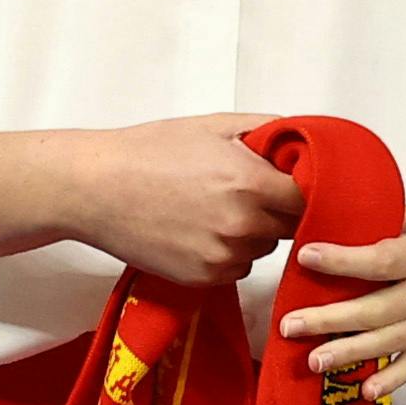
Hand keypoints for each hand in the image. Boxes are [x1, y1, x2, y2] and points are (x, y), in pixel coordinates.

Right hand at [69, 114, 298, 286]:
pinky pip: (237, 268)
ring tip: (214, 209)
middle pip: (291, 226)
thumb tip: (302, 138)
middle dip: (278, 210)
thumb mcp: (212, 125)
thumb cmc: (149, 151)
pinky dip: (228, 253)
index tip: (293, 183)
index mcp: (250, 183)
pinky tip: (199, 230)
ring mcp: (223, 257)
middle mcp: (242, 225)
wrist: (96, 189)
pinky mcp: (204, 279)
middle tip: (248, 191)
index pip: (309, 197)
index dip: (304, 189)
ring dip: (253, 233)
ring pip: (263, 248)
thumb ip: (266, 129)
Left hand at [275, 190, 405, 395]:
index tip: (305, 257)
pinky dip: (393, 380)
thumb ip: (387, 224)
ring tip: (314, 360)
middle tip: (289, 325)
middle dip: (329, 319)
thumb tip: (333, 225)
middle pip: (376, 309)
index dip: (341, 261)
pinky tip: (365, 390)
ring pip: (391, 342)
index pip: (380, 260)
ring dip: (350, 353)